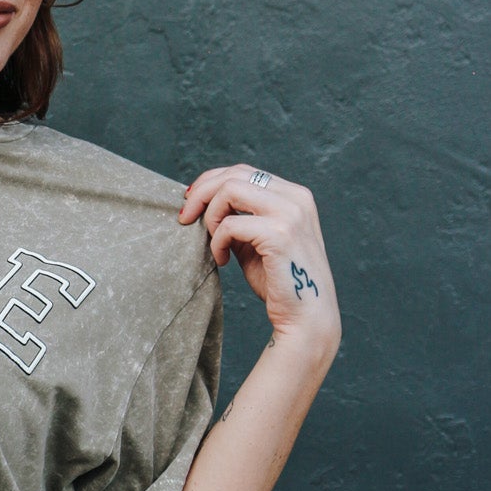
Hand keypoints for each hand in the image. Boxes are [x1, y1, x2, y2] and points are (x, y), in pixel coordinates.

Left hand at [180, 163, 340, 359]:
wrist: (307, 319)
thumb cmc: (280, 283)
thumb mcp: (256, 242)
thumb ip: (238, 219)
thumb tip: (201, 203)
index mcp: (294, 195)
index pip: (243, 171)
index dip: (210, 182)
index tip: (190, 202)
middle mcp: (296, 198)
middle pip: (233, 175)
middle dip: (201, 193)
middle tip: (184, 217)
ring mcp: (291, 213)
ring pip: (230, 190)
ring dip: (210, 215)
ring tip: (212, 242)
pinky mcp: (280, 234)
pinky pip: (230, 225)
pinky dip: (217, 241)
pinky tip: (223, 260)